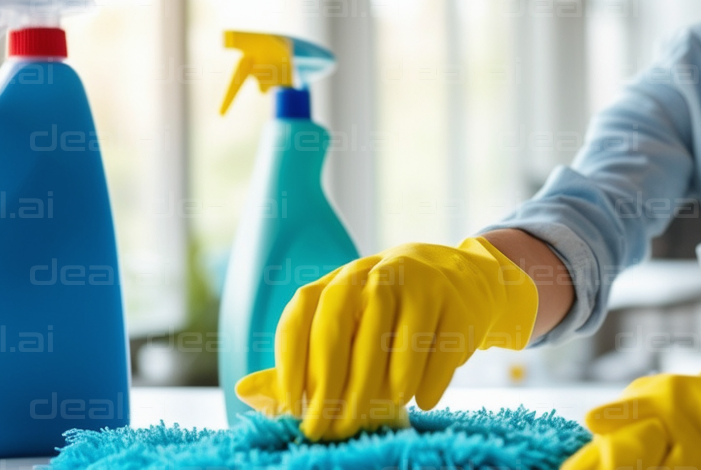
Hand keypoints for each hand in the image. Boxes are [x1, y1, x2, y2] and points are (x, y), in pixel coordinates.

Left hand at [235, 236, 538, 440]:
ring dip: (386, 380)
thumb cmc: (385, 316)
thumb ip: (299, 362)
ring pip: (395, 333)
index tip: (292, 405)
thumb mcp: (343, 327)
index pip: (303, 312)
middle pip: (345, 323)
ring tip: (380, 413)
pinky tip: (422, 401)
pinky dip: (431, 377)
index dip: (293, 358)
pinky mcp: (456, 302)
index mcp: (338, 282)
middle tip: (331, 427)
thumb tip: (244, 391)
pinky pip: (441, 344)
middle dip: (335, 381)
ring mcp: (418, 284)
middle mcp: (373, 274)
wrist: (457, 281)